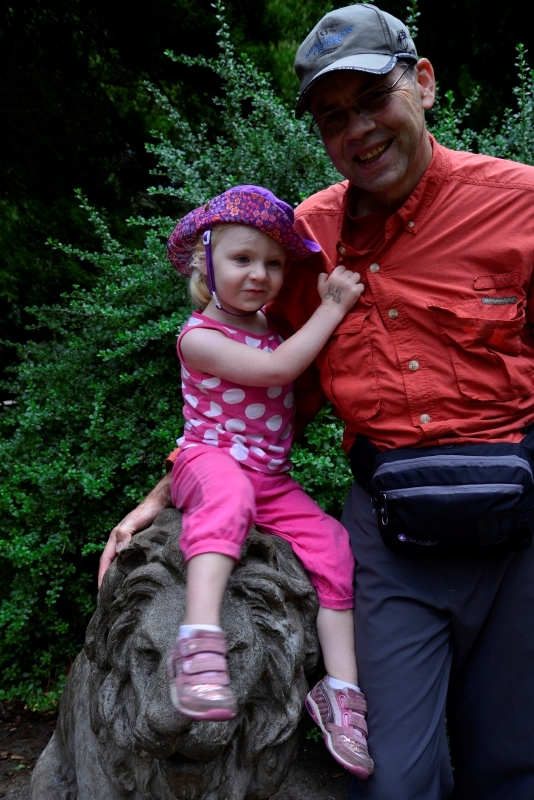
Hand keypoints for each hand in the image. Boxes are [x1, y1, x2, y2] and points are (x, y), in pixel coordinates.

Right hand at [98, 471, 172, 588]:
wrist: (163, 501)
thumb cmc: (148, 510)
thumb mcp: (134, 521)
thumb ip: (125, 533)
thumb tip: (118, 552)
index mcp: (116, 537)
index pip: (105, 560)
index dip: (102, 575)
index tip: (100, 591)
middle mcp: (122, 541)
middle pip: (112, 563)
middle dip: (108, 579)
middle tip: (107, 597)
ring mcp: (132, 543)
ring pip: (122, 563)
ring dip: (119, 576)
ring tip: (119, 592)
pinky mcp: (142, 545)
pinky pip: (133, 560)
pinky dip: (131, 570)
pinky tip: (135, 579)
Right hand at [317, 265, 363, 313]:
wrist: (333, 309)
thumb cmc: (326, 298)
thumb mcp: (320, 285)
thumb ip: (322, 276)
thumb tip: (327, 273)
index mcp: (334, 275)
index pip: (342, 267)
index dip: (342, 271)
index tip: (342, 277)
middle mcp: (343, 278)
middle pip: (350, 271)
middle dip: (348, 276)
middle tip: (347, 282)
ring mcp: (351, 284)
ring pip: (357, 275)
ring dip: (355, 280)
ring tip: (353, 285)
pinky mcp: (356, 291)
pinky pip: (362, 285)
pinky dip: (359, 288)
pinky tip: (356, 291)